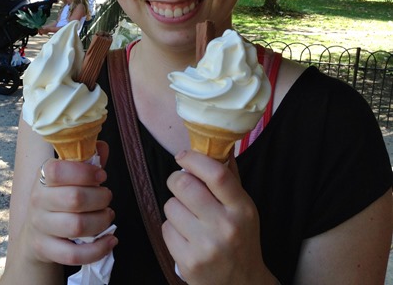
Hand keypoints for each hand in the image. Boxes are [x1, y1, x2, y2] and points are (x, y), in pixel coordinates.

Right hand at [19, 142, 116, 266]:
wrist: (36, 237)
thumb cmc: (59, 201)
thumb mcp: (69, 179)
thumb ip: (87, 162)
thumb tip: (101, 147)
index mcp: (43, 176)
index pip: (59, 170)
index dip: (85, 172)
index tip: (102, 175)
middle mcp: (37, 199)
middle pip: (75, 198)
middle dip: (100, 198)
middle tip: (107, 198)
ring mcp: (39, 226)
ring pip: (77, 226)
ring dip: (101, 221)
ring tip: (108, 216)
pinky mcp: (45, 249)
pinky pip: (74, 254)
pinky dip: (98, 249)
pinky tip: (110, 241)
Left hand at [162, 151, 273, 284]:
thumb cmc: (240, 239)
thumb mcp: (244, 209)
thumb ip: (229, 179)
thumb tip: (219, 147)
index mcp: (242, 208)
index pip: (216, 174)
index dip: (194, 158)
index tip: (182, 156)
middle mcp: (226, 226)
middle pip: (184, 184)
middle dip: (176, 180)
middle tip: (180, 185)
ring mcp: (206, 245)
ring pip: (170, 205)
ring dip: (174, 207)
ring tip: (189, 218)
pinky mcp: (188, 261)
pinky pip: (165, 228)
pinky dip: (171, 229)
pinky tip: (186, 237)